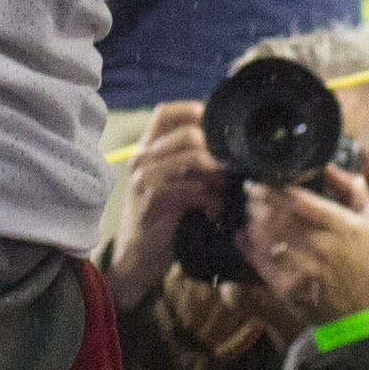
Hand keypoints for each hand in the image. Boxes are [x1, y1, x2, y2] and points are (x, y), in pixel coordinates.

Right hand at [107, 99, 222, 313]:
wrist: (134, 260)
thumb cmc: (158, 220)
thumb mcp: (167, 185)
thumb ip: (185, 163)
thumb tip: (223, 147)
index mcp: (145, 150)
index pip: (164, 112)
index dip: (192, 109)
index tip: (217, 123)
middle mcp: (141, 159)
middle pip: (187, 134)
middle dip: (217, 149)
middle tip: (233, 167)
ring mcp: (145, 180)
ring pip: (193, 160)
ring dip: (218, 175)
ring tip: (226, 190)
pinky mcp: (154, 203)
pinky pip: (194, 190)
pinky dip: (212, 201)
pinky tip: (216, 212)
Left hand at [238, 164, 368, 335]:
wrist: (365, 313)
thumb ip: (353, 190)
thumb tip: (331, 167)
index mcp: (341, 226)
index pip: (300, 201)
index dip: (276, 190)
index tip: (261, 182)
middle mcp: (321, 246)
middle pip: (280, 218)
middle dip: (260, 204)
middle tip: (250, 194)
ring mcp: (305, 269)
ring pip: (269, 239)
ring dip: (254, 223)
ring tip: (248, 213)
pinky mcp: (292, 289)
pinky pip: (264, 264)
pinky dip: (250, 249)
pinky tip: (242, 238)